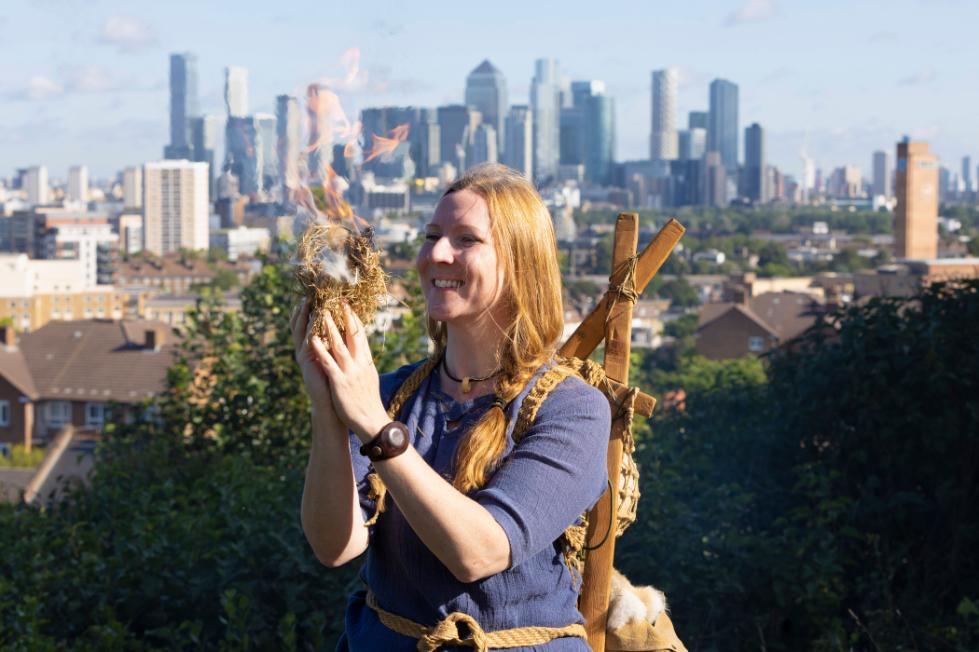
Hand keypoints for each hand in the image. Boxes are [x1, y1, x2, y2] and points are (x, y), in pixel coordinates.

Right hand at [289, 298, 337, 421]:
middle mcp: (306, 350)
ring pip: (301, 330)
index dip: (310, 311)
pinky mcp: (306, 361)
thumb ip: (336, 344)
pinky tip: (312, 319)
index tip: (315, 296)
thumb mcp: (336, 358)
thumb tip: (345, 326)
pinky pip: (306, 341)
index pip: (308, 325)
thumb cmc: (336, 381)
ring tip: (307, 302)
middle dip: (303, 310)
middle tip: (306, 295)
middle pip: (300, 324)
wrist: (331, 402)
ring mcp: (304, 355)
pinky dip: (309, 328)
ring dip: (303, 315)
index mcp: (314, 347)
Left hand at [310, 303, 389, 442]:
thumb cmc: (368, 401)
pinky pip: (328, 362)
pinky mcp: (340, 381)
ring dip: (329, 327)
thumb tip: (363, 353)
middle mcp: (360, 363)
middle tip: (337, 300)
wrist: (371, 421)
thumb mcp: (369, 378)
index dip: (354, 320)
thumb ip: (364, 364)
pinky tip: (312, 339)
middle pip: (352, 335)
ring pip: (339, 345)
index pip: (361, 336)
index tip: (348, 306)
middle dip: (344, 316)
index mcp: (366, 362)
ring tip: (321, 313)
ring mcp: (350, 371)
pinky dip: (320, 349)